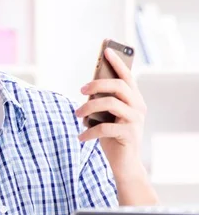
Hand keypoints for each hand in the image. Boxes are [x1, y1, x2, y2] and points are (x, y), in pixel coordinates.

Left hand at [75, 48, 147, 179]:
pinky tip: (81, 137)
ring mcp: (135, 120)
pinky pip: (104, 128)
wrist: (125, 164)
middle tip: (81, 91)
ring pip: (110, 104)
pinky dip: (89, 131)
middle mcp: (138, 107)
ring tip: (76, 114)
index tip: (106, 50)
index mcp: (134, 99)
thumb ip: (102, 102)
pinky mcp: (129, 135)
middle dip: (97, 84)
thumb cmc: (113, 137)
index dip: (117, 62)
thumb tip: (86, 91)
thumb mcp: (107, 117)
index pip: (127, 76)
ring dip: (88, 108)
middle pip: (118, 86)